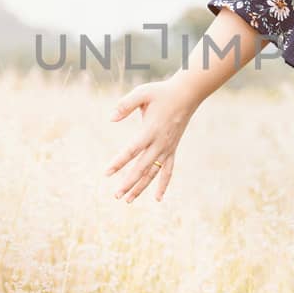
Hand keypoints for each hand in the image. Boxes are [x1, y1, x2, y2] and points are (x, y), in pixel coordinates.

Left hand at [106, 79, 197, 203]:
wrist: (187, 94)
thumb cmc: (162, 92)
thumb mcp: (142, 93)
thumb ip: (125, 105)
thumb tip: (111, 118)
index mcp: (150, 130)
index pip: (131, 150)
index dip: (118, 162)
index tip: (106, 173)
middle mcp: (159, 143)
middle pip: (142, 168)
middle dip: (128, 183)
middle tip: (115, 195)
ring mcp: (167, 148)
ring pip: (154, 173)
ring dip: (141, 187)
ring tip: (128, 200)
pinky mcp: (172, 149)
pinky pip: (168, 171)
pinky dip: (163, 185)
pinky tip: (158, 198)